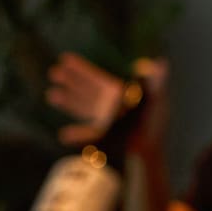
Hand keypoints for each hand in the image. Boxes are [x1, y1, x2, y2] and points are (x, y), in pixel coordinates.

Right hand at [46, 53, 168, 147]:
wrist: (150, 151)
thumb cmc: (155, 123)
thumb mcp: (158, 99)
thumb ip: (157, 82)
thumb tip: (160, 63)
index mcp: (118, 93)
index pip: (95, 78)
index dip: (80, 68)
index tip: (65, 59)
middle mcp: (108, 105)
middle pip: (86, 90)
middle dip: (70, 81)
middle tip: (53, 72)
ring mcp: (103, 121)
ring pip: (82, 107)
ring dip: (67, 101)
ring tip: (51, 94)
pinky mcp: (102, 137)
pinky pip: (85, 134)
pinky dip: (76, 135)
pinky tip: (63, 135)